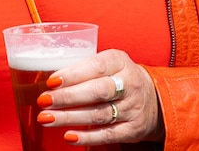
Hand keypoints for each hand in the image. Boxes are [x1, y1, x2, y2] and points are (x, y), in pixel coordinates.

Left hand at [35, 49, 163, 144]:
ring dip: (70, 118)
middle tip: (44, 101)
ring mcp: (132, 108)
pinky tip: (68, 136)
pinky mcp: (132, 129)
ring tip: (46, 118)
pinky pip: (107, 134)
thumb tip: (50, 81)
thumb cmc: (118, 77)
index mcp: (120, 62)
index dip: (73, 75)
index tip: (51, 82)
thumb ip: (84, 68)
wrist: (155, 99)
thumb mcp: (108, 63)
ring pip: (99, 114)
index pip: (96, 67)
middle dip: (67, 97)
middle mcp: (129, 84)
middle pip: (97, 91)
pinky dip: (87, 137)